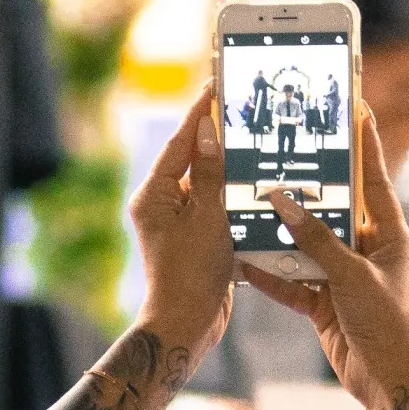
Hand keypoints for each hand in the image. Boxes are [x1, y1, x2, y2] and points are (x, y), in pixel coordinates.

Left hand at [128, 88, 233, 357]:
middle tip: (240, 110)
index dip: (198, 114)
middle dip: (216, 138)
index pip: (179, 143)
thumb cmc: (192, 272)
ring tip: (254, 145)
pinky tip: (253, 187)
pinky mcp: (191, 238)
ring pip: (205, 184)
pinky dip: (230, 197)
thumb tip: (207, 130)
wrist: (187, 323)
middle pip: (191, 161)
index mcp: (154, 195)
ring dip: (227, 169)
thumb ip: (210, 172)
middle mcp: (159, 204)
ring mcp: (174, 222)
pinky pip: (211, 207)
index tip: (213, 86)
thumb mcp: (208, 217)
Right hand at [239, 105, 408, 409]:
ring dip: (281, 235)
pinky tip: (245, 261)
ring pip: (308, 247)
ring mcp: (347, 279)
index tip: (357, 111)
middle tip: (280, 161)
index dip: (366, 147)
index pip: (376, 183)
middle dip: (306, 194)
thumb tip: (285, 202)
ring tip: (251, 207)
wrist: (385, 382)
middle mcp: (369, 253)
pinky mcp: (327, 304)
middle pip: (334, 213)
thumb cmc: (386, 325)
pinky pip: (295, 281)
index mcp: (390, 238)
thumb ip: (317, 239)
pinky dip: (272, 274)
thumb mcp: (352, 276)